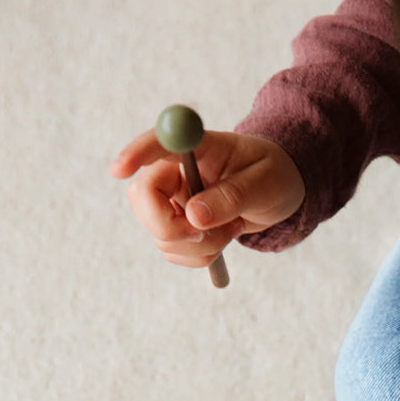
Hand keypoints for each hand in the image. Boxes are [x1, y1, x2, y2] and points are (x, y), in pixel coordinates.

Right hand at [109, 130, 305, 266]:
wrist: (280, 192)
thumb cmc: (276, 176)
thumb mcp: (265, 184)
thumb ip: (232, 197)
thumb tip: (194, 218)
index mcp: (198, 148)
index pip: (158, 143)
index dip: (136, 154)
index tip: (119, 170)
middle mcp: (176, 171)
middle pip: (142, 197)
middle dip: (171, 227)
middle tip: (206, 231)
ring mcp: (173, 199)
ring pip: (160, 235)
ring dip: (198, 246)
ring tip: (232, 229)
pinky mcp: (178, 225)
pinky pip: (173, 251)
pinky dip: (199, 256)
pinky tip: (222, 239)